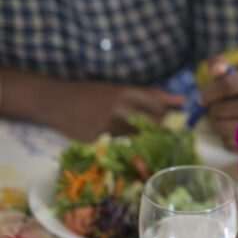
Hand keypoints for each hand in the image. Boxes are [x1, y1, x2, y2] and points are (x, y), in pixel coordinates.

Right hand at [52, 81, 185, 140]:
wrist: (55, 101)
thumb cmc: (91, 93)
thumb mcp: (118, 89)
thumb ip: (149, 94)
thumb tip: (181, 100)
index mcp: (124, 92)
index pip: (156, 104)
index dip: (167, 113)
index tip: (174, 119)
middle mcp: (117, 108)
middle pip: (150, 122)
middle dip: (160, 129)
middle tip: (166, 136)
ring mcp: (105, 125)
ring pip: (135, 137)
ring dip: (145, 140)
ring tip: (150, 143)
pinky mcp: (96, 140)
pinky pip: (118, 146)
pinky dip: (126, 147)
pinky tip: (127, 148)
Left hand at [200, 57, 237, 147]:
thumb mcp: (237, 75)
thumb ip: (220, 67)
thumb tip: (215, 68)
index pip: (228, 85)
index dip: (209, 92)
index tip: (201, 99)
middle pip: (222, 109)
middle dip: (212, 110)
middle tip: (215, 109)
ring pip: (222, 127)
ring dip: (216, 124)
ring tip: (222, 119)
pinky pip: (229, 143)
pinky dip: (224, 137)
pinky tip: (231, 131)